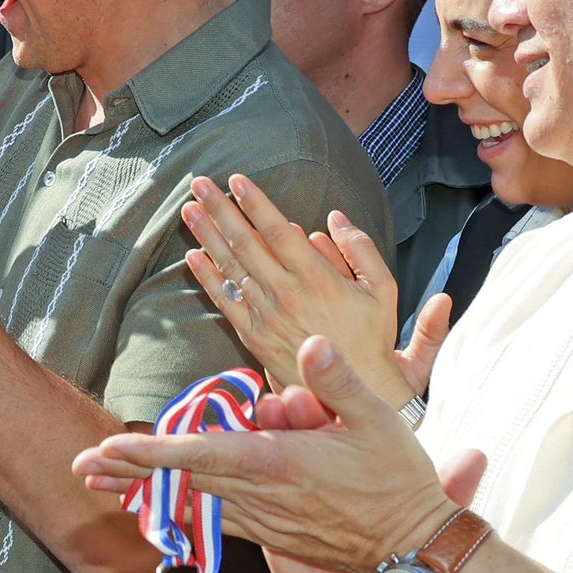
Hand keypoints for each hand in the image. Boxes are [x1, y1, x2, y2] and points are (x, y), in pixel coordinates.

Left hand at [72, 336, 459, 572]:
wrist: (414, 544)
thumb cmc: (398, 480)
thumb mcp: (377, 419)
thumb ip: (338, 379)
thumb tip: (310, 343)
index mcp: (279, 462)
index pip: (202, 454)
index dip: (152, 452)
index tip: (110, 447)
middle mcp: (261, 494)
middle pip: (179, 480)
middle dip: (128, 470)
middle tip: (81, 464)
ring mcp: (262, 518)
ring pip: (189, 501)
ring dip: (143, 490)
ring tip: (100, 479)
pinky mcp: (269, 532)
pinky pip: (212, 519)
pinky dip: (177, 507)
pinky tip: (152, 504)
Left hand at [182, 175, 420, 403]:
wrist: (353, 392)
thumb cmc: (370, 338)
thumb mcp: (383, 290)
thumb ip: (360, 249)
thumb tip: (334, 217)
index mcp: (318, 279)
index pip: (278, 231)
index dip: (256, 203)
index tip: (237, 179)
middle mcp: (287, 295)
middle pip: (246, 243)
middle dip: (220, 210)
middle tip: (200, 183)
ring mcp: (266, 316)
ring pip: (231, 268)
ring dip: (207, 236)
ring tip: (188, 210)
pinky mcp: (253, 336)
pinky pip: (225, 302)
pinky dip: (207, 277)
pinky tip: (192, 256)